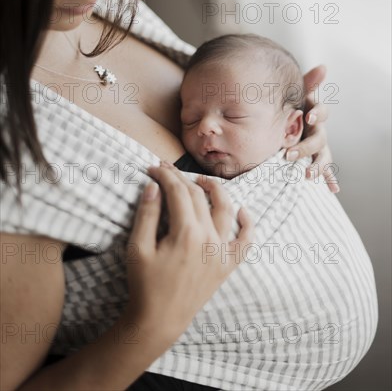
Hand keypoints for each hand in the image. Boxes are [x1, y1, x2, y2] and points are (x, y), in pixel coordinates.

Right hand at [124, 162, 253, 341]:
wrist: (159, 320)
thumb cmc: (145, 285)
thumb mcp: (138, 248)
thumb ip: (147, 214)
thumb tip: (153, 186)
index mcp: (185, 233)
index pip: (178, 191)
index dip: (165, 176)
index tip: (153, 169)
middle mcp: (208, 238)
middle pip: (198, 196)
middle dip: (182, 178)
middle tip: (167, 170)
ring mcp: (221, 252)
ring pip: (225, 210)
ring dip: (216, 190)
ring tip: (202, 181)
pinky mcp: (227, 266)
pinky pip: (245, 242)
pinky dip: (247, 225)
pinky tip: (242, 211)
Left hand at [286, 65, 339, 192]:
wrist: (287, 119)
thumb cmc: (292, 105)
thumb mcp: (297, 94)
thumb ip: (308, 82)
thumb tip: (324, 66)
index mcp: (315, 113)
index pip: (322, 112)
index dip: (317, 114)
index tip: (308, 117)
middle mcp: (320, 130)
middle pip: (319, 139)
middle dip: (306, 147)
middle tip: (289, 154)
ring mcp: (320, 146)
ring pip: (323, 156)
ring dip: (317, 166)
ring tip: (308, 175)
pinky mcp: (317, 158)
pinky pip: (326, 170)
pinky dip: (329, 179)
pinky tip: (333, 189)